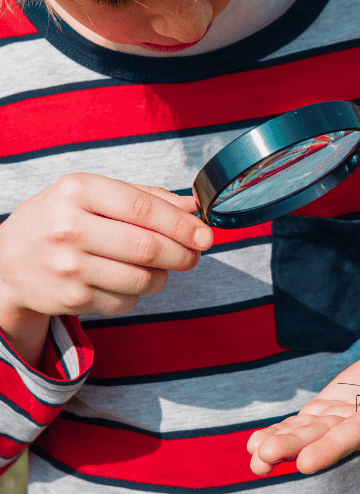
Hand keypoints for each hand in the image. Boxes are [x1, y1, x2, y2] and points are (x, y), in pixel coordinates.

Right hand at [0, 172, 212, 321]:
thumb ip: (146, 198)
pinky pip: (126, 302)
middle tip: (194, 254)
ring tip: (158, 267)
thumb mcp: (93, 194)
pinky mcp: (71, 299)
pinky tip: (123, 280)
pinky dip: (136, 295)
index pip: (144, 209)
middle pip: (148, 248)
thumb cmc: (60, 220)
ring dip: (162, 276)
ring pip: (142, 280)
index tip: (205, 234)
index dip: (182, 224)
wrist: (7, 262)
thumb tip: (194, 207)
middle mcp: (70, 228)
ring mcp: (69, 267)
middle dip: (183, 254)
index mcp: (78, 191)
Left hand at [247, 343, 359, 475]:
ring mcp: (344, 416)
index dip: (335, 444)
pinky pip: (301, 422)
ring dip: (281, 444)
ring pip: (310, 432)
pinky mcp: (328, 407)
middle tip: (268, 461)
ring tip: (254, 458)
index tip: (306, 460)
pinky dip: (278, 432)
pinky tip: (250, 448)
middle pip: (330, 436)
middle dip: (301, 448)